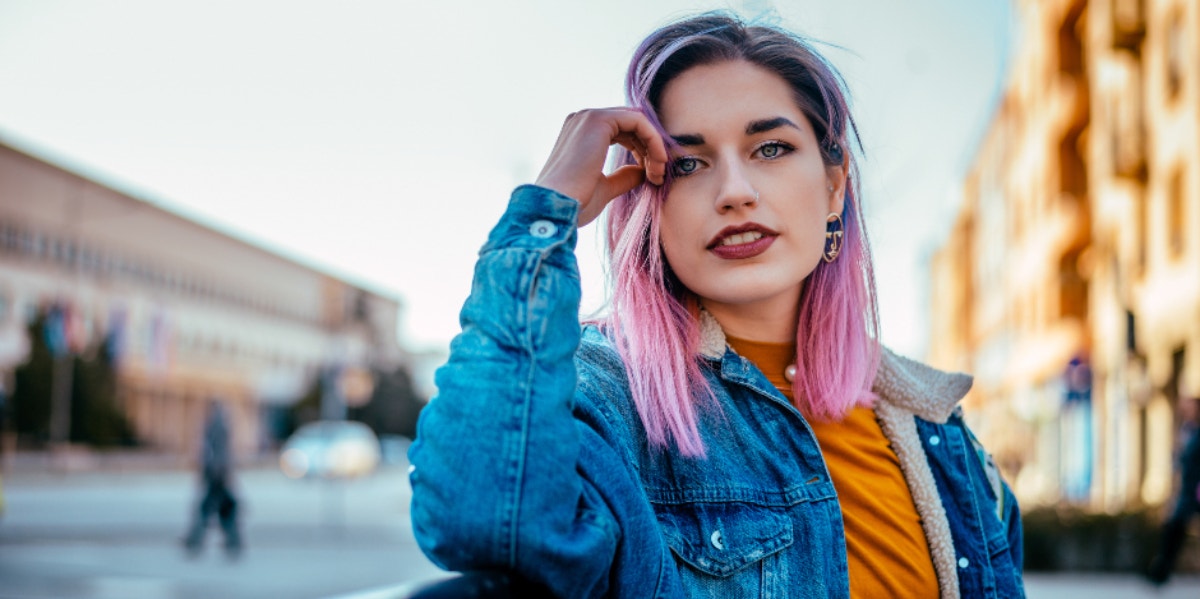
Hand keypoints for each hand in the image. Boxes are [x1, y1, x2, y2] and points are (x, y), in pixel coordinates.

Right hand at [535, 108, 667, 227]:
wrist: (557, 208)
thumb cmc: (576, 203)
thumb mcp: (604, 187)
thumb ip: (623, 176)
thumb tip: (643, 171)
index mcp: (581, 134)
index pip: (623, 132)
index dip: (642, 152)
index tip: (652, 177)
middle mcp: (583, 120)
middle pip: (631, 124)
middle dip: (650, 148)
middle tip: (659, 176)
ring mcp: (589, 117)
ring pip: (637, 121)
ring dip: (654, 146)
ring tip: (659, 173)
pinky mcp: (599, 120)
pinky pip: (638, 121)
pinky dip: (654, 140)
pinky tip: (658, 162)